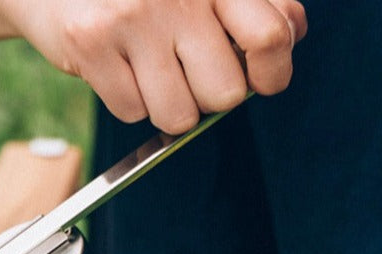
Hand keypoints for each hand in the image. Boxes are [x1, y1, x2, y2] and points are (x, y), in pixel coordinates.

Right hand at [0, 0, 306, 133]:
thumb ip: (253, 7)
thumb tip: (289, 38)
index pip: (271, 37)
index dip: (273, 74)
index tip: (260, 81)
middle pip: (224, 95)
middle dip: (206, 97)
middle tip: (186, 73)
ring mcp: (134, 17)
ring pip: (178, 115)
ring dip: (166, 107)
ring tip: (149, 72)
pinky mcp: (92, 42)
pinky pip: (131, 111)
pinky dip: (127, 101)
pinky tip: (117, 68)